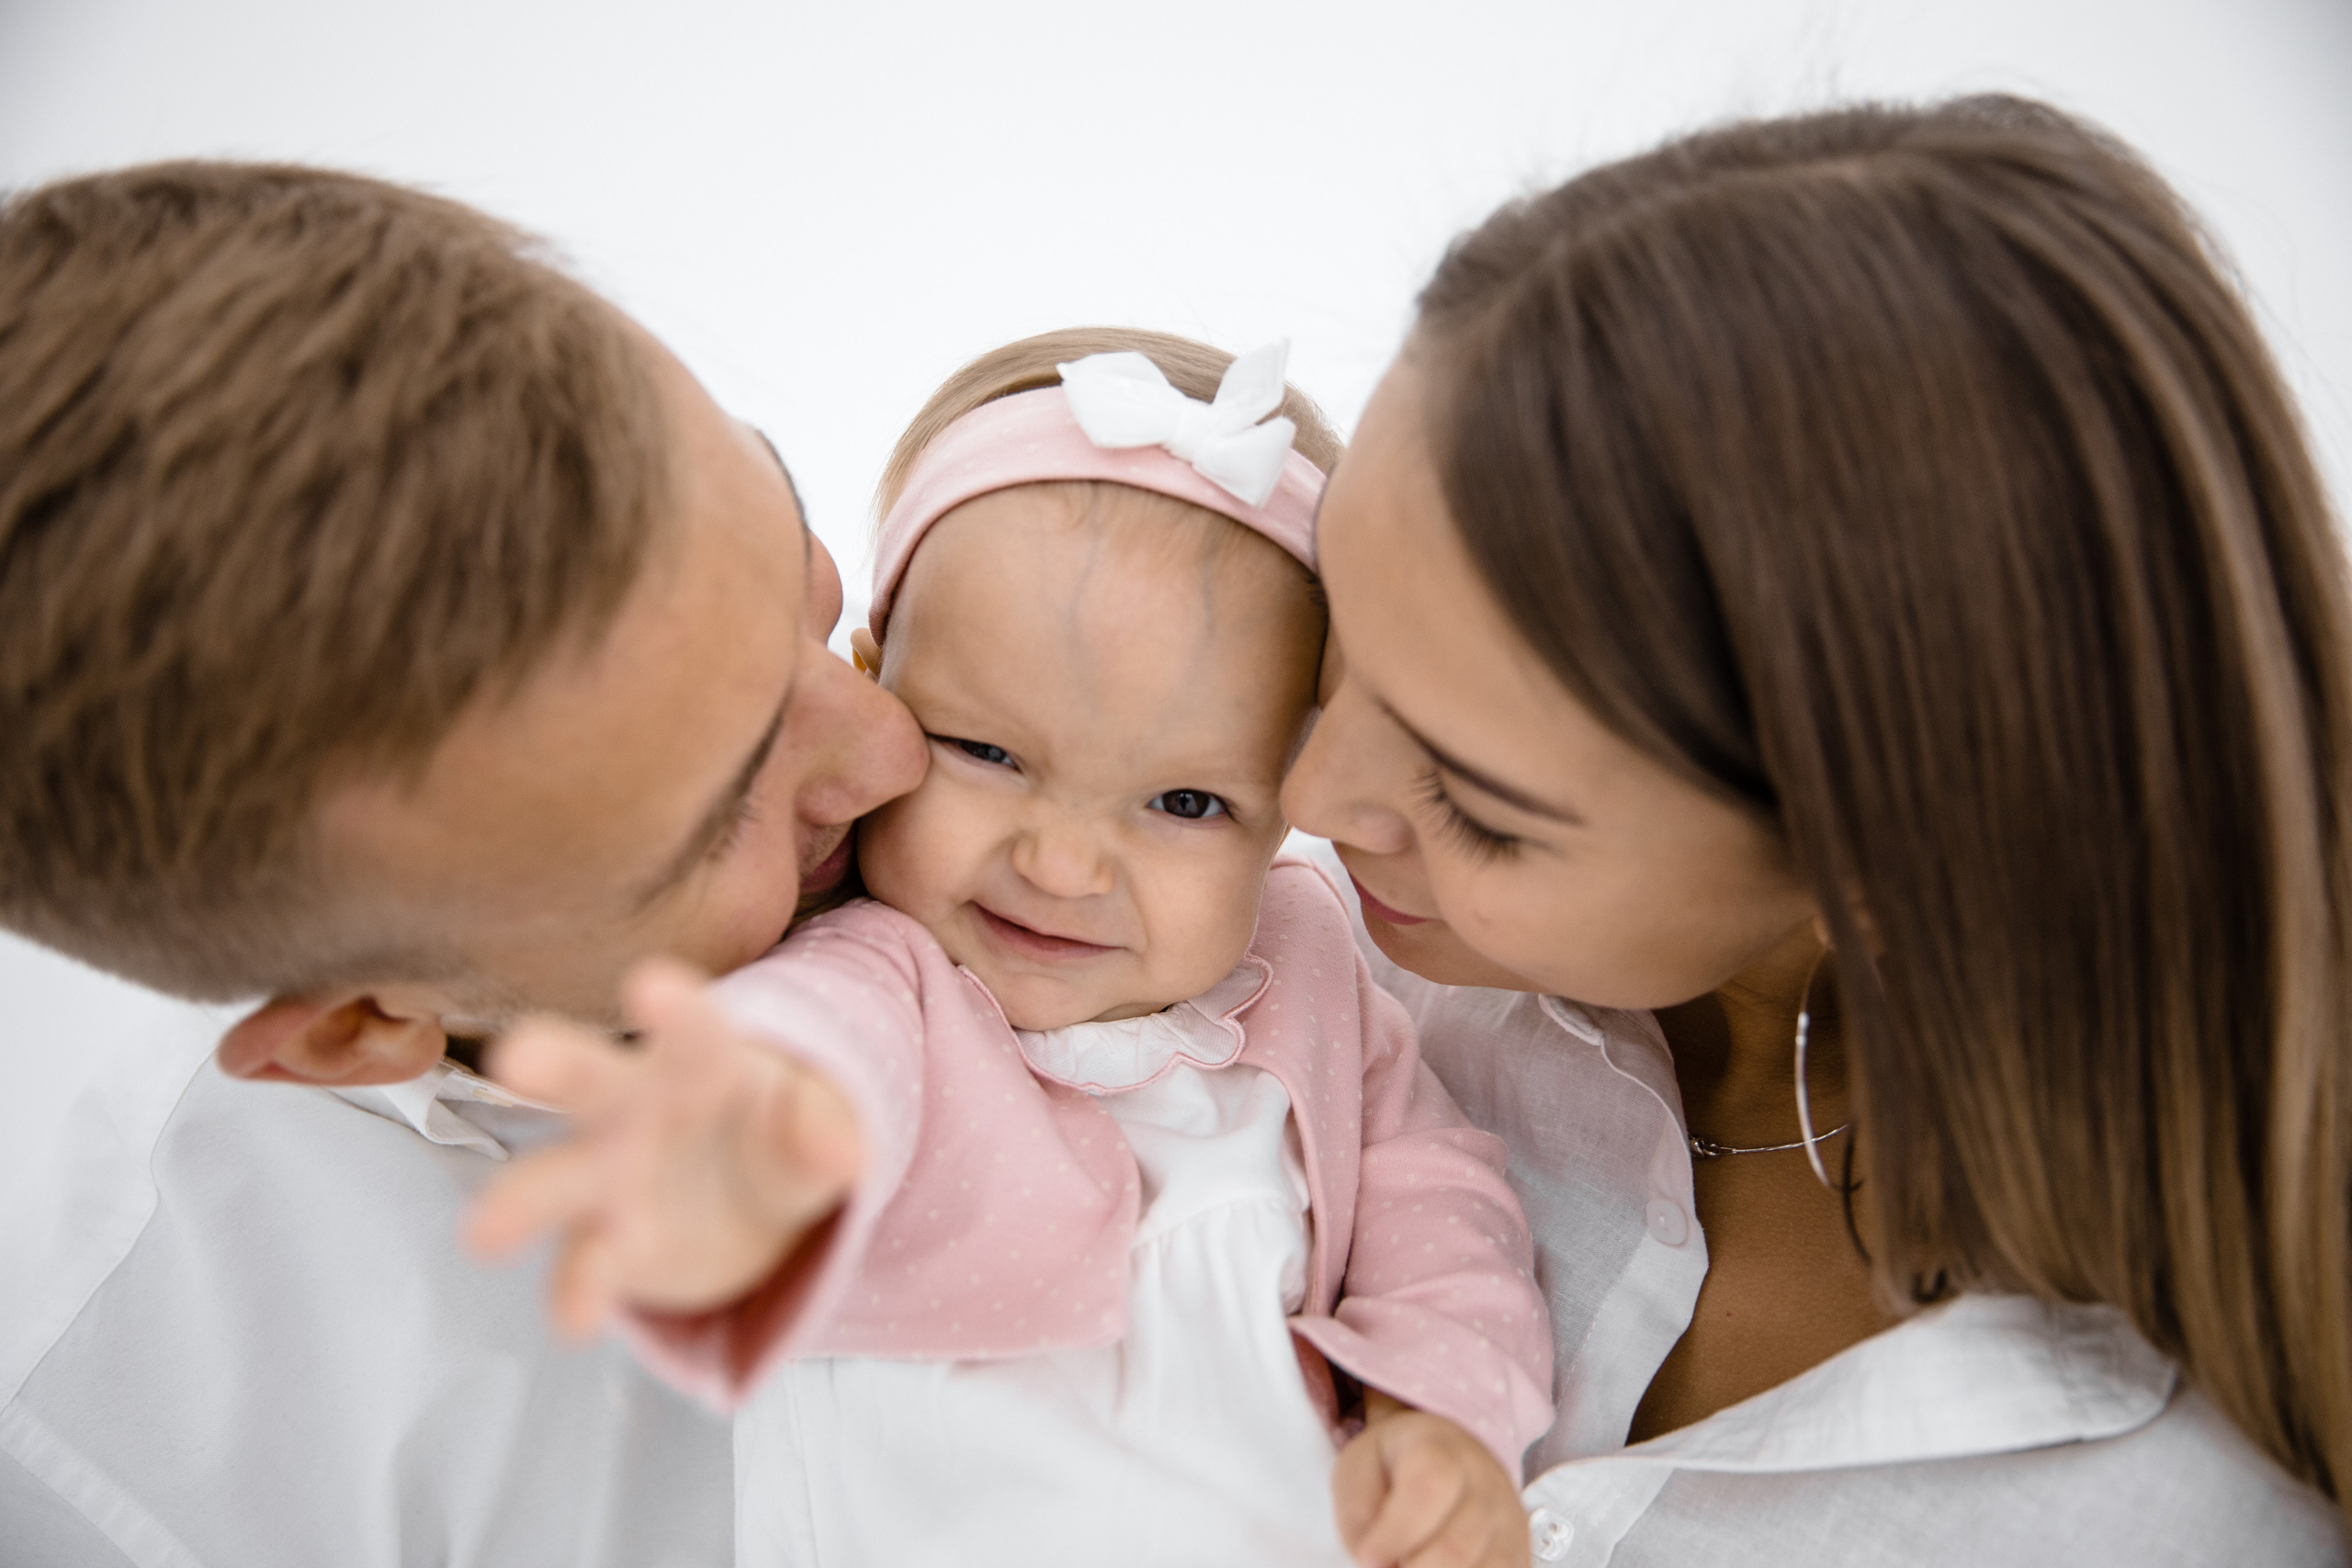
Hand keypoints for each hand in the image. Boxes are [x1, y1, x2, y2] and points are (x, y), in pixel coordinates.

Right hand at [463, 957, 861, 1340]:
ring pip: (558, 1181)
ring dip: (523, 1201)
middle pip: (592, 1081)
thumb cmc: (775, 1137)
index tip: (650, 986)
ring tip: (484, 1233)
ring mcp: (610, 1181)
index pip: (692, 1031)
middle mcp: (636, 1112)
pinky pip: (586, 1269)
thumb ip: (823, 1136)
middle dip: (555, 1064)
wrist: (753, 1203)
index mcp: (701, 1063)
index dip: (674, 1008)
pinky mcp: (606, 1248)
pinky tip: (578, 1320)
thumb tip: (841, 1147)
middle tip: (515, 1056)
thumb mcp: (816, 1132)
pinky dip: (580, 1292)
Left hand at [1333, 1392, 1528, 1567]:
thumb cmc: (1395, 1466)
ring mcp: (1510, 1519)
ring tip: (1412, 1563)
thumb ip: (1357, 1512)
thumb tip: (1372, 1559)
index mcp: (1439, 1449)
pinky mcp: (1520, 1553)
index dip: (1396, 1532)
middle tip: (1391, 1565)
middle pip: (1457, 1546)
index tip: (1368, 1555)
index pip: (1428, 1489)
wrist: (1444, 1456)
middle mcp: (1485, 1481)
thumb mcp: (1359, 1468)